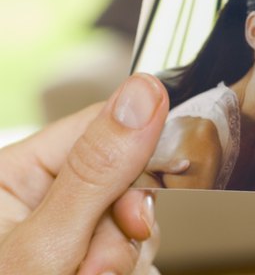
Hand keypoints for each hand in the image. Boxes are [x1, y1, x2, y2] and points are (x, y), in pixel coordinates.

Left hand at [0, 74, 167, 273]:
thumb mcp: (45, 248)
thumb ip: (96, 172)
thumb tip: (143, 94)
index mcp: (12, 171)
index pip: (100, 126)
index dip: (135, 162)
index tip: (139, 210)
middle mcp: (34, 192)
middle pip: (121, 177)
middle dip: (122, 226)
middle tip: (98, 268)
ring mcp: (57, 226)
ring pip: (126, 218)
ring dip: (119, 258)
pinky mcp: (76, 254)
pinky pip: (121, 246)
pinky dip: (117, 268)